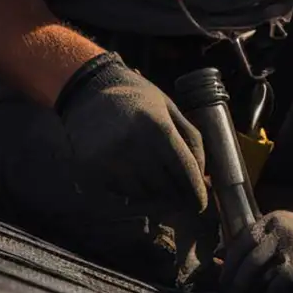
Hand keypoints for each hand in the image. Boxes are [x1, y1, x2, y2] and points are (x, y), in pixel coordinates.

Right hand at [55, 52, 207, 210]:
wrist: (87, 88)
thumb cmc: (136, 98)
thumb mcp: (169, 108)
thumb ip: (191, 139)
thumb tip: (205, 174)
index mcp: (158, 127)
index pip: (184, 171)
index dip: (196, 192)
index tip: (200, 204)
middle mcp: (134, 144)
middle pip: (166, 187)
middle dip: (175, 193)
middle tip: (177, 190)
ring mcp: (110, 158)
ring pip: (143, 195)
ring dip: (152, 193)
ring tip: (150, 176)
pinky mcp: (91, 167)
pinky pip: (119, 193)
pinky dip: (130, 190)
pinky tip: (129, 173)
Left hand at [220, 203, 292, 292]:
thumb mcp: (279, 236)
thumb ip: (252, 246)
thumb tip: (215, 260)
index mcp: (273, 221)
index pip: (240, 245)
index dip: (229, 270)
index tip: (224, 289)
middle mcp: (288, 231)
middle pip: (253, 265)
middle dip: (240, 292)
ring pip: (274, 283)